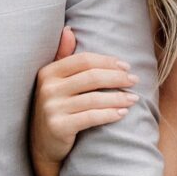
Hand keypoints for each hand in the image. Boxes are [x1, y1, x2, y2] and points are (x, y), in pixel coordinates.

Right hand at [30, 26, 139, 168]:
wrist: (42, 145)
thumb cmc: (55, 109)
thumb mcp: (55, 83)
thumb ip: (63, 57)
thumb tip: (68, 30)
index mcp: (48, 72)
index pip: (84, 60)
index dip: (108, 61)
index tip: (126, 66)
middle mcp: (48, 88)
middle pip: (91, 77)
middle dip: (117, 77)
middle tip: (134, 80)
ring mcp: (52, 108)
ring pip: (93, 98)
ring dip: (118, 98)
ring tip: (134, 99)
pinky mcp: (59, 127)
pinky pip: (91, 117)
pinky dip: (109, 114)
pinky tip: (122, 113)